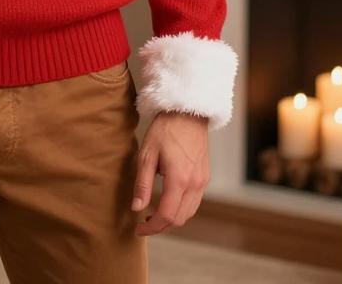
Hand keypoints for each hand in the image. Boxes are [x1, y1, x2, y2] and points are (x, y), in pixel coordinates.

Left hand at [131, 111, 209, 235]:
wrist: (187, 112)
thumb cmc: (165, 129)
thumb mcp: (147, 154)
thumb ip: (142, 183)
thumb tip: (136, 208)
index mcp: (179, 179)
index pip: (166, 215)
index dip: (151, 227)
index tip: (138, 229)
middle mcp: (195, 184)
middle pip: (179, 219)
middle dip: (161, 226)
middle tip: (144, 223)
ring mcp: (202, 181)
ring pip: (189, 213)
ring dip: (172, 219)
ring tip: (154, 214)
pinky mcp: (205, 177)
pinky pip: (194, 202)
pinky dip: (181, 208)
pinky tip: (168, 201)